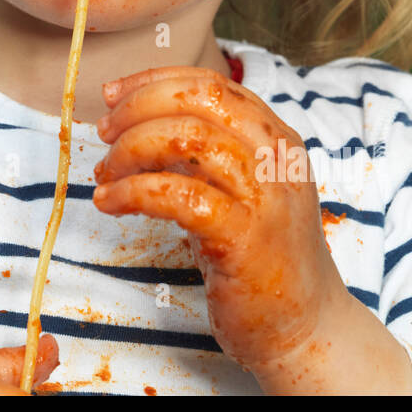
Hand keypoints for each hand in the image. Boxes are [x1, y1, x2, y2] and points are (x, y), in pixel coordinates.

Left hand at [92, 66, 348, 375]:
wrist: (307, 330)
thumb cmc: (262, 258)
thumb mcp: (237, 190)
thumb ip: (202, 155)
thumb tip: (136, 124)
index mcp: (276, 139)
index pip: (211, 84)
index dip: (154, 81)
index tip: (113, 93)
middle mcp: (276, 159)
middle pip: (199, 101)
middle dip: (139, 107)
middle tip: (104, 131)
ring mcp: (265, 198)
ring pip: (189, 139)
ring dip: (131, 149)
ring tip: (104, 173)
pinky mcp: (245, 238)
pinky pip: (180, 196)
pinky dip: (135, 192)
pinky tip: (112, 203)